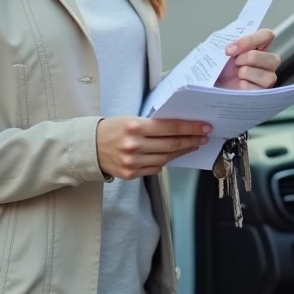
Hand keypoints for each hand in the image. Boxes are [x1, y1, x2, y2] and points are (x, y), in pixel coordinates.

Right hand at [96, 117, 211, 179]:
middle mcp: (134, 145)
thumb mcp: (130, 120)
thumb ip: (152, 125)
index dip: (190, 128)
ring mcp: (133, 162)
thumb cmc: (112, 129)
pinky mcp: (131, 173)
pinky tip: (173, 155)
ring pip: (166, 157)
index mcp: (135, 127)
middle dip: (191, 140)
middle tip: (204, 136)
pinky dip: (166, 161)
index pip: (169, 127)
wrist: (89, 147)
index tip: (204, 126)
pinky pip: (156, 168)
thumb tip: (178, 127)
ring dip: (182, 151)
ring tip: (192, 145)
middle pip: (171, 144)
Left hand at [215, 28, 280, 90]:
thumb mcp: (220, 50)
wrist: (212, 84)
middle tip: (235, 63)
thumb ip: (228, 43)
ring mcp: (267, 78)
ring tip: (237, 75)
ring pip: (268, 76)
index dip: (249, 41)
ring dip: (247, 73)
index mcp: (259, 46)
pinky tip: (238, 86)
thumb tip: (230, 49)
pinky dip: (245, 87)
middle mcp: (267, 61)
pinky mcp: (262, 93)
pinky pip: (259, 90)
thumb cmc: (219, 66)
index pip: (267, 35)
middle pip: (273, 58)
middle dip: (249, 59)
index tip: (230, 49)